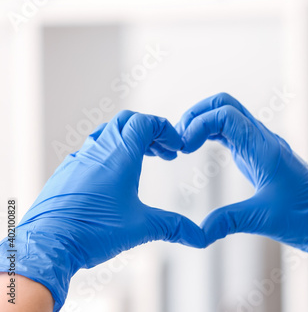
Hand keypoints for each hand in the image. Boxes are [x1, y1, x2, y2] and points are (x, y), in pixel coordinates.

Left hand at [0, 111, 205, 310]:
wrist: (47, 244)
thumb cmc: (91, 231)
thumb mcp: (142, 227)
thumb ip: (175, 227)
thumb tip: (200, 237)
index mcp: (119, 156)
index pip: (144, 123)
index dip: (165, 129)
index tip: (175, 145)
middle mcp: (98, 151)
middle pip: (126, 122)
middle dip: (149, 131)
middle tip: (163, 150)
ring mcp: (79, 160)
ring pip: (107, 133)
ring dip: (128, 140)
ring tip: (142, 159)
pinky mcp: (66, 172)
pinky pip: (91, 150)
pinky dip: (109, 152)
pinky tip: (114, 176)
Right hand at [177, 93, 307, 283]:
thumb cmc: (305, 216)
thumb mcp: (263, 219)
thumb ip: (228, 221)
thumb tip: (199, 232)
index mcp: (263, 149)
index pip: (225, 115)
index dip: (199, 123)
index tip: (184, 147)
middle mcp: (262, 140)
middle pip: (225, 104)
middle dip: (198, 113)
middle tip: (180, 138)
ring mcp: (262, 144)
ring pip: (229, 114)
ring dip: (205, 121)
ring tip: (185, 142)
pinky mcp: (260, 154)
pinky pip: (233, 132)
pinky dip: (213, 132)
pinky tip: (201, 147)